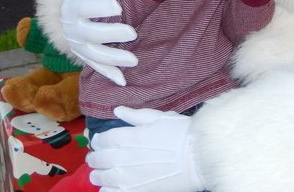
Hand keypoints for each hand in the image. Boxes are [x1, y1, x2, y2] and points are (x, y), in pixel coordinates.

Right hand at [60, 0, 137, 86]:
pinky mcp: (84, 58)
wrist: (63, 18)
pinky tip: (123, 80)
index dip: (99, 7)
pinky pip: (96, 68)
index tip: (118, 6)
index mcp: (71, 9)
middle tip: (133, 32)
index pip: (84, 8)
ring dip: (115, 58)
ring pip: (95, 55)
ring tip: (134, 60)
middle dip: (112, 34)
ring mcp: (78, 46)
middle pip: (91, 34)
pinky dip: (109, 74)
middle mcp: (72, 30)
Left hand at [87, 106, 204, 191]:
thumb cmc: (182, 134)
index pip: (102, 139)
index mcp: (127, 136)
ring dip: (97, 175)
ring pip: (100, 177)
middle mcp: (121, 156)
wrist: (199, 157)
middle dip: (95, 157)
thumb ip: (135, 116)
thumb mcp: (159, 118)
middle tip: (95, 158)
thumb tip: (117, 110)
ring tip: (99, 175)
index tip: (99, 142)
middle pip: (98, 158)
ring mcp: (126, 177)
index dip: (99, 140)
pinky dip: (106, 190)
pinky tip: (109, 188)